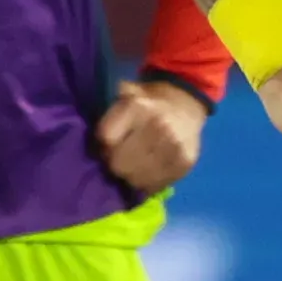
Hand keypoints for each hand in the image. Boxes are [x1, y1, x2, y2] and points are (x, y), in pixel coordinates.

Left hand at [95, 79, 208, 194]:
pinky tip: (149, 171)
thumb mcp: (125, 95)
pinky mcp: (185, 163)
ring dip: (131, 176)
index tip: (107, 145)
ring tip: (136, 166)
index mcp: (138, 106)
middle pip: (118, 164)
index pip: (106, 139)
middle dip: (115, 163)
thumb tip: (95, 142)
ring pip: (135, 179)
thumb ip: (108, 113)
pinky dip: (148, 183)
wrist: (186, 105)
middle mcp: (159, 125)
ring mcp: (174, 146)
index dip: (102, 146)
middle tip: (121, 157)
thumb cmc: (148, 103)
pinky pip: (155, 186)